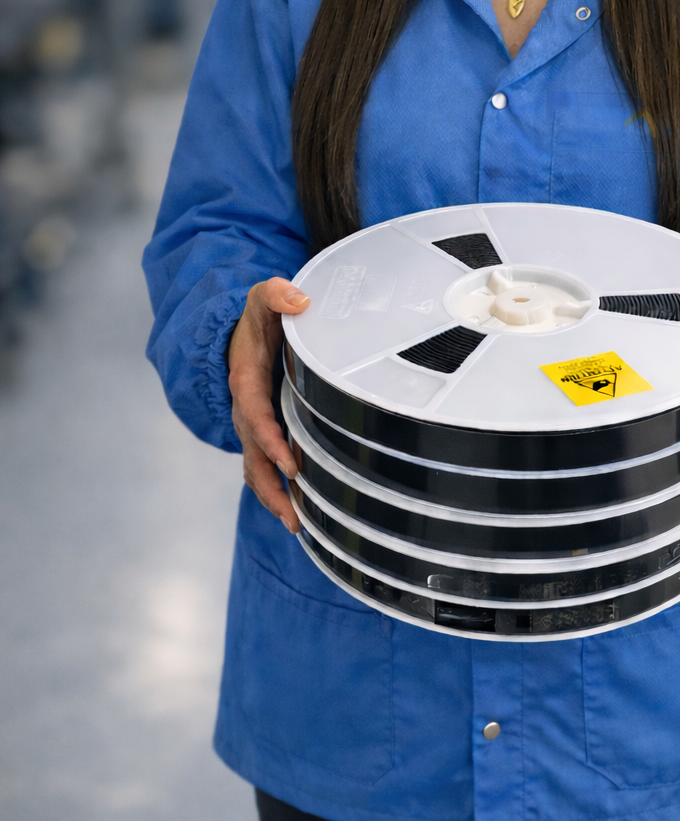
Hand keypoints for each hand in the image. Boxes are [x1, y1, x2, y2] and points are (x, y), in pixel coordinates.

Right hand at [228, 277, 310, 532]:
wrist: (237, 331)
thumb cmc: (257, 318)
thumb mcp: (263, 297)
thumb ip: (278, 294)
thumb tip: (300, 300)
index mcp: (246, 380)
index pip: (255, 416)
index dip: (271, 441)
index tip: (292, 465)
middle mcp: (245, 409)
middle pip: (253, 455)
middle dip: (271, 486)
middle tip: (294, 515)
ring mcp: (251, 424)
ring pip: (255, 468)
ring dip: (273, 498)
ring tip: (297, 526)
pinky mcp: (261, 432)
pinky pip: (263, 465)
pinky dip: (276, 490)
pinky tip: (300, 511)